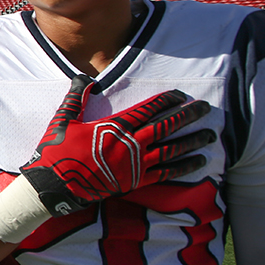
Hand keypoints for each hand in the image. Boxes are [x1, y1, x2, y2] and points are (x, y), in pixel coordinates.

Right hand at [21, 74, 213, 215]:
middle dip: (188, 116)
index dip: (166, 100)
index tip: (181, 94)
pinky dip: (184, 167)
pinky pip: (165, 173)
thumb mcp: (62, 121)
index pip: (148, 109)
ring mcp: (135, 164)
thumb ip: (76, 99)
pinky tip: (199, 162)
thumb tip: (84, 79)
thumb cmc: (56, 152)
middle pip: (166, 126)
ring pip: (171, 150)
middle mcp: (129, 144)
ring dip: (192, 141)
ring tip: (210, 135)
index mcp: (114, 127)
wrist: (54, 186)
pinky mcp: (135, 181)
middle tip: (205, 108)